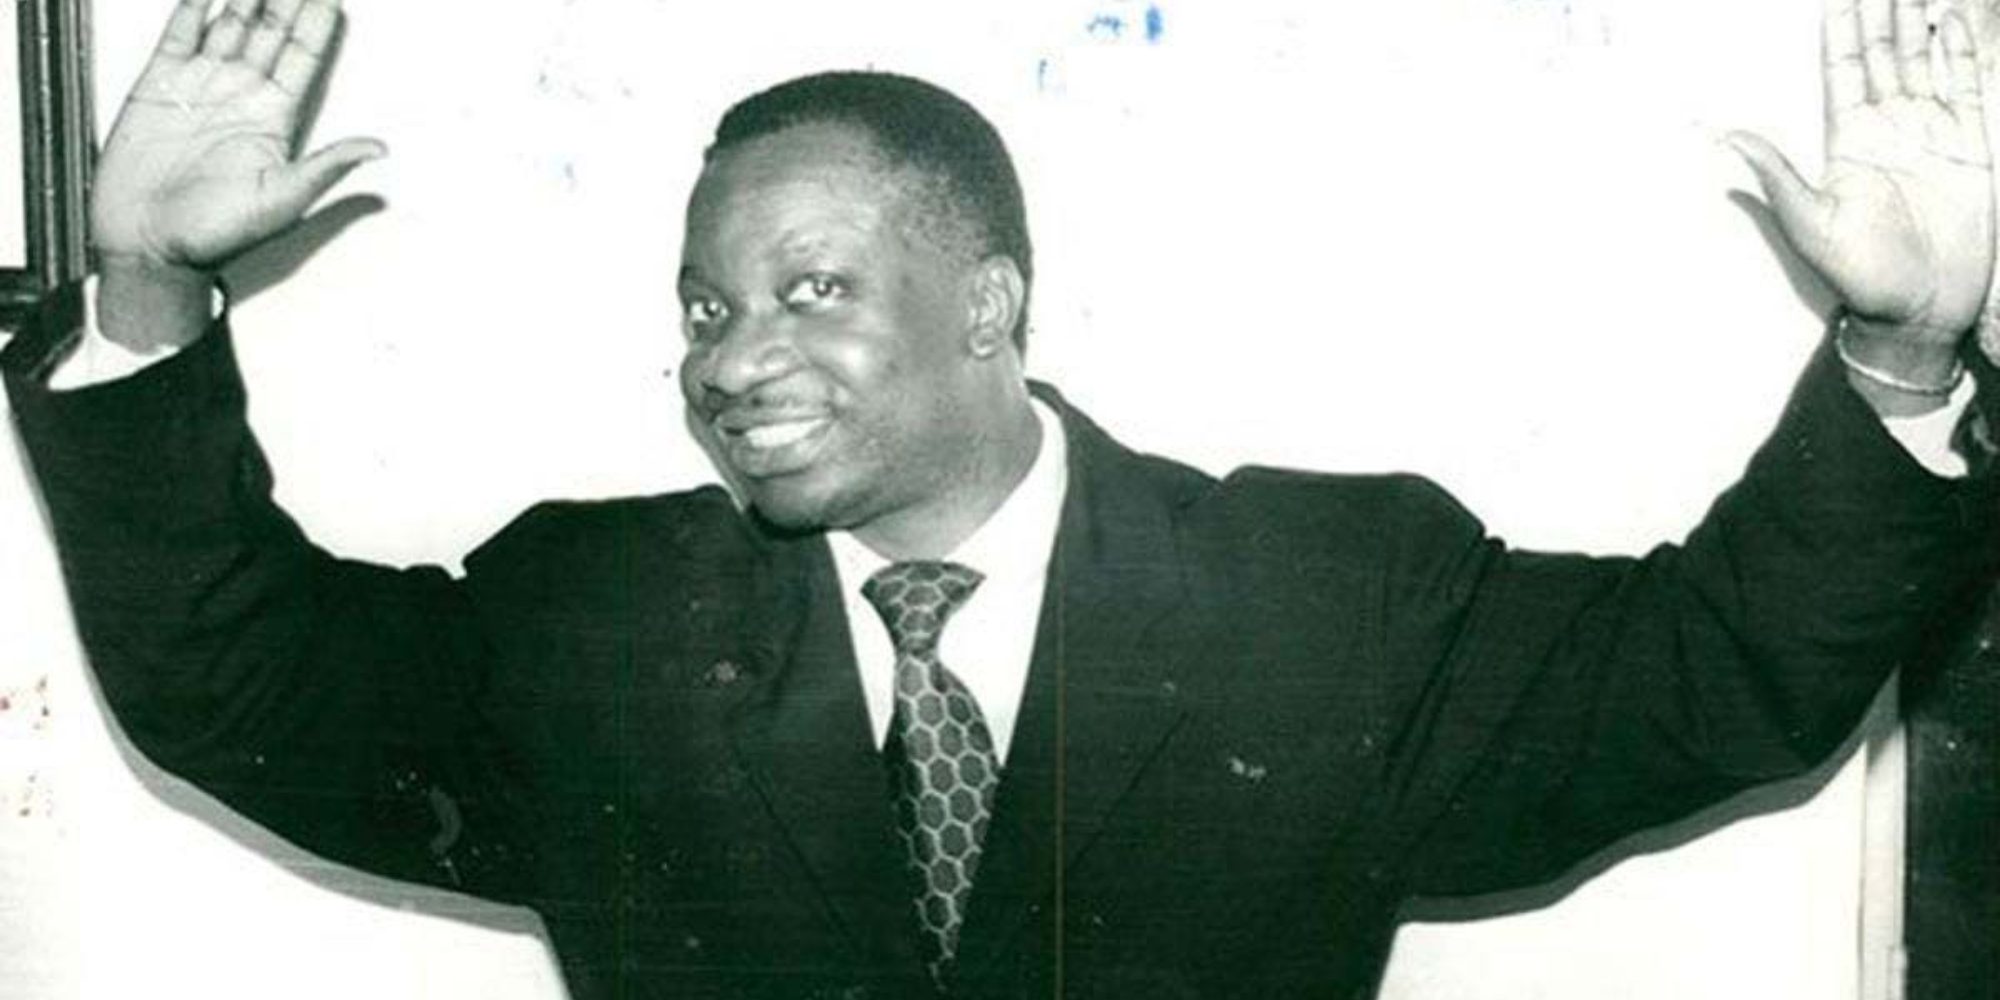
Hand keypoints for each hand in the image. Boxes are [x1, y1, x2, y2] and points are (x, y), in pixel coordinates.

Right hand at [90, 0, 382, 347]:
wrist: (148, 247)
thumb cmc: (214, 236)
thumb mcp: (282, 201)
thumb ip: (327, 166)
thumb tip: (379, 149)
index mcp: (274, 119)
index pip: (303, 57)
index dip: (318, 22)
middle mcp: (241, 96)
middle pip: (270, 31)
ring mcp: (201, 86)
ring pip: (230, 23)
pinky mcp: (158, 85)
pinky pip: (179, 33)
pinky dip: (193, 7)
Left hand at [1729, 0, 1989, 382]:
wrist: (1919, 310)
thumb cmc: (1859, 276)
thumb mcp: (1810, 223)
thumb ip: (1777, 175)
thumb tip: (1726, 136)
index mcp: (1848, 142)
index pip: (1842, 72)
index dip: (1840, 33)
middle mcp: (1888, 130)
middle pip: (1882, 57)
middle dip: (1879, 15)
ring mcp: (1930, 135)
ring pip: (1921, 64)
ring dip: (1915, 25)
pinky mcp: (1969, 149)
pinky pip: (1963, 89)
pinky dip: (1958, 54)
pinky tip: (1950, 22)